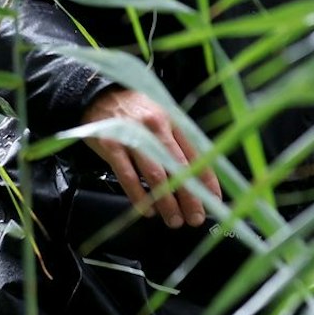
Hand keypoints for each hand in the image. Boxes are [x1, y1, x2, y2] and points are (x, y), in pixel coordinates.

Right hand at [80, 87, 219, 228]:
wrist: (99, 94)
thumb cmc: (135, 110)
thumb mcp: (162, 117)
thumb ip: (177, 141)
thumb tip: (196, 175)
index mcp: (172, 121)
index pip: (196, 154)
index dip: (207, 180)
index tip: (214, 200)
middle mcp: (155, 128)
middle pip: (178, 168)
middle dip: (190, 197)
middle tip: (196, 218)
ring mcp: (133, 137)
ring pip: (155, 175)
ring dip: (167, 202)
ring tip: (174, 220)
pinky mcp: (111, 145)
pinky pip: (127, 176)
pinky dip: (139, 196)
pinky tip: (147, 210)